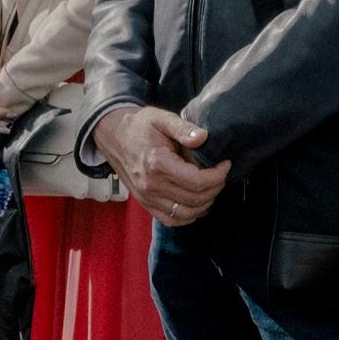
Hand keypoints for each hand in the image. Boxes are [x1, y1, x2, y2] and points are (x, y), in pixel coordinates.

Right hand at [100, 103, 234, 228]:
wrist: (113, 136)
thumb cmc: (139, 126)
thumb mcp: (162, 118)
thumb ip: (184, 128)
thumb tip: (204, 137)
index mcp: (157, 164)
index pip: (197, 181)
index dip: (218, 176)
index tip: (225, 164)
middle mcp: (151, 185)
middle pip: (195, 199)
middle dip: (215, 188)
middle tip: (221, 175)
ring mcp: (147, 197)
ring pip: (186, 213)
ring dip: (206, 203)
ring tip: (212, 187)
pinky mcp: (145, 203)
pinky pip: (171, 220)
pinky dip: (189, 216)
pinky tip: (198, 203)